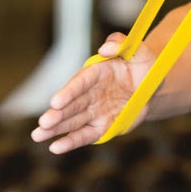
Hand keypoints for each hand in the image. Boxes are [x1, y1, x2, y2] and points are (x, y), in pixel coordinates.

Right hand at [30, 32, 153, 152]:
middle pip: (71, 104)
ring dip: (56, 129)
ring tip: (38, 136)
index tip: (55, 101)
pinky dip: (71, 141)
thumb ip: (120, 44)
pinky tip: (55, 148)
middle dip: (57, 114)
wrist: (152, 86)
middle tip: (43, 123)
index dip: (68, 92)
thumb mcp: (139, 50)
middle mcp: (90, 93)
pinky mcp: (101, 126)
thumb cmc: (143, 65)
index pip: (80, 83)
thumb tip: (105, 49)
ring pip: (73, 121)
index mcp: (96, 72)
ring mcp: (94, 111)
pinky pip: (85, 135)